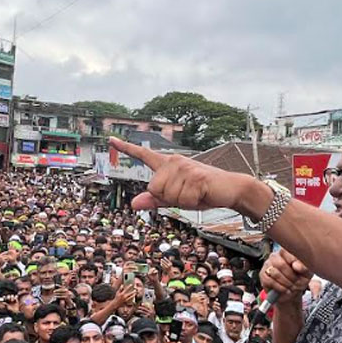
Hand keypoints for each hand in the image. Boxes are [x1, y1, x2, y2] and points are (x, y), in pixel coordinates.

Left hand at [110, 137, 253, 210]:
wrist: (230, 189)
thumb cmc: (202, 193)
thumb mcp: (176, 198)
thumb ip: (155, 200)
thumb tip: (133, 203)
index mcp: (168, 165)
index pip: (143, 155)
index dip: (125, 148)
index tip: (110, 139)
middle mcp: (174, 162)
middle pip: (154, 188)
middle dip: (169, 198)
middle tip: (188, 193)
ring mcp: (185, 167)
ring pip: (168, 195)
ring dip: (182, 201)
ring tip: (196, 193)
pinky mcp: (196, 176)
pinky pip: (183, 199)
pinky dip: (192, 203)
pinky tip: (203, 194)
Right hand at [259, 248, 311, 303]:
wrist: (291, 292)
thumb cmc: (300, 279)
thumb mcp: (307, 273)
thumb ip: (304, 267)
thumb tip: (296, 266)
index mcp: (286, 252)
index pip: (286, 251)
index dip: (293, 260)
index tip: (299, 270)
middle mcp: (275, 256)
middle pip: (281, 264)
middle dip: (291, 277)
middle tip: (297, 283)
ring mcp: (267, 265)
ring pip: (275, 273)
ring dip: (286, 283)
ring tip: (292, 287)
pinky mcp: (263, 275)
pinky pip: (270, 281)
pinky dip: (280, 287)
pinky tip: (286, 290)